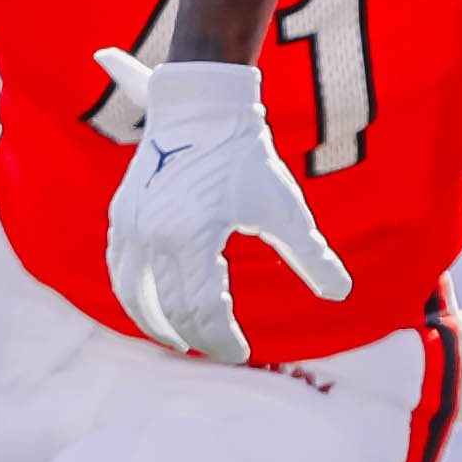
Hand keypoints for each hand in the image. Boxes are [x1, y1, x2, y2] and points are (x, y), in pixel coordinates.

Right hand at [102, 54, 346, 364]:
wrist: (202, 107)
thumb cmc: (248, 157)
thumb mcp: (286, 208)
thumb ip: (312, 254)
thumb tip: (341, 293)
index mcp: (193, 236)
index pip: (204, 310)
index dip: (223, 340)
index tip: (242, 354)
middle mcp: (153, 234)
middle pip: (171, 309)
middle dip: (195, 337)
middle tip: (218, 351)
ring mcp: (131, 225)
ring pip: (133, 295)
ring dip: (155, 324)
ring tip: (180, 341)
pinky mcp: (121, 215)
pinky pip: (120, 269)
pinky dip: (134, 295)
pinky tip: (154, 306)